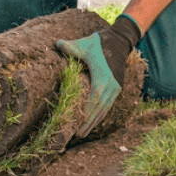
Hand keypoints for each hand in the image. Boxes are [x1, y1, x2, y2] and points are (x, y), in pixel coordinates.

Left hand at [56, 14, 141, 136]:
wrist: (118, 41)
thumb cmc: (97, 44)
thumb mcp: (83, 44)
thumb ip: (70, 46)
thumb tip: (56, 43)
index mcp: (102, 76)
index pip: (95, 98)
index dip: (87, 111)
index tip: (78, 123)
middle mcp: (111, 84)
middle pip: (100, 108)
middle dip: (89, 122)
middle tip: (78, 134)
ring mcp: (116, 86)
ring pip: (105, 108)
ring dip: (95, 121)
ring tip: (84, 133)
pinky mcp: (117, 87)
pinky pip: (108, 104)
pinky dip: (101, 114)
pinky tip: (93, 122)